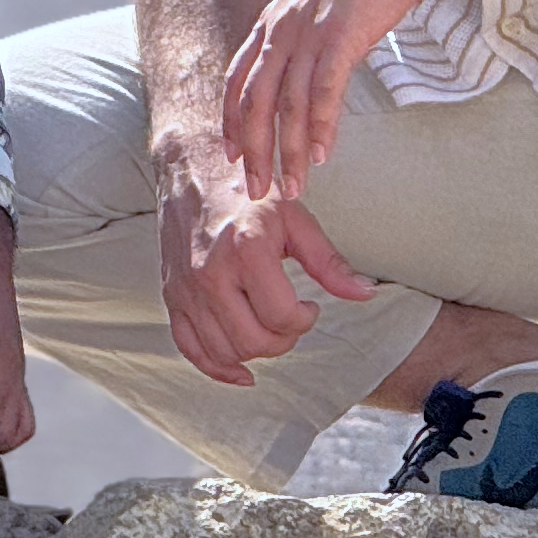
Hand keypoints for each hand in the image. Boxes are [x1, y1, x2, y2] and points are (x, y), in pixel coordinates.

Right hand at [153, 125, 372, 384]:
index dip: (305, 319)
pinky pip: (190, 347)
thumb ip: (329, 262)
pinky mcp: (171, 294)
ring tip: (267, 327)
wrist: (191, 167)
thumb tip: (366, 294)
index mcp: (247, 250)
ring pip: (224, 351)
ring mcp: (186, 287)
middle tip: (291, 318)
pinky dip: (216, 367)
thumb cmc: (248, 191)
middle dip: (283, 339)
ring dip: (255, 352)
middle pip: (254, 341)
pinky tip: (240, 370)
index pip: (283, 317)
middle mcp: (211, 272)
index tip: (310, 305)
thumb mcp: (295, 218)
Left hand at [221, 0, 429, 197]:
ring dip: (290, 151)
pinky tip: (324, 155)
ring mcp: (308, 32)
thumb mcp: (319, 9)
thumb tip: (305, 80)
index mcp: (271, 22)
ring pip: (288, 104)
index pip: (237, 79)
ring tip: (294, 186)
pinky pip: (324, 91)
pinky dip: (322, 126)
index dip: (231, 120)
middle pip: (254, 100)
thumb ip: (305, 41)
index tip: (232, 156)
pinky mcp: (340, 36)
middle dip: (254, 150)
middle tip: (258, 190)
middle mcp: (280, 28)